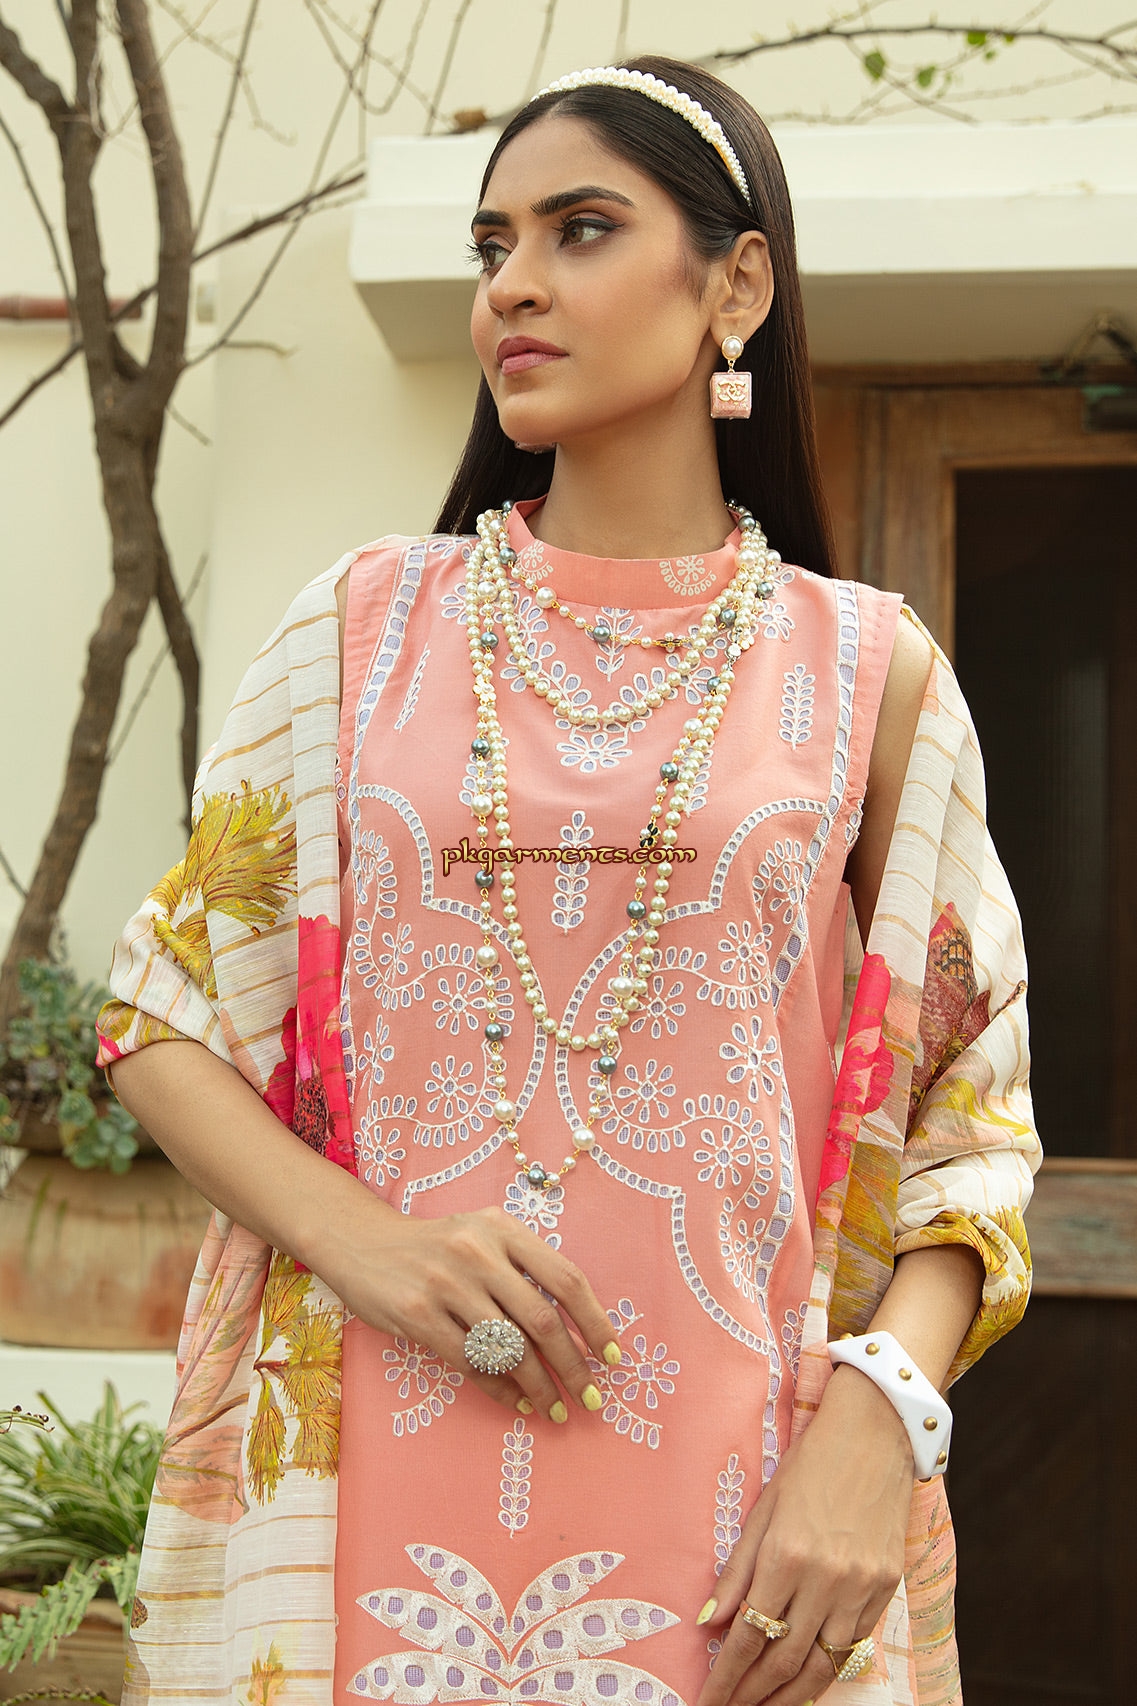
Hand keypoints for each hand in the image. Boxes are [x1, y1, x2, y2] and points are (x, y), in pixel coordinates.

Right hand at [322, 1200, 619, 1421]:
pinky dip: (501, 1390)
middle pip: (542, 1321)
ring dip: (539, 1387)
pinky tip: (517, 1403)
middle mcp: (478, 1252)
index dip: (595, 1322)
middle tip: (589, 1398)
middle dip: (573, 1367)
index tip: (613, 1357)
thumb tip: (576, 1333)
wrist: (363, 1242)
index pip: (566, 1278)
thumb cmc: (437, 1246)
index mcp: (503, 1229)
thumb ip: (524, 1271)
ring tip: (555, 1409)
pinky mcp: (417, 1315)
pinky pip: (471, 1364)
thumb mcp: (483, 1237)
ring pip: (508, 1349)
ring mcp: (446, 1284)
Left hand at [694, 1368, 913, 1705]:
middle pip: (783, 1660)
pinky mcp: (887, 1588)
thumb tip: (709, 1620)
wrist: (876, 1433)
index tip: (708, 1701)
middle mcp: (825, 1579)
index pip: (749, 1635)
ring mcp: (861, 1587)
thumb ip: (738, 1568)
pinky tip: (805, 1679)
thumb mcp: (765, 1508)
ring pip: (821, 1664)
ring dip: (788, 1694)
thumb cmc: (812, 1463)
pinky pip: (853, 1645)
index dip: (726, 1677)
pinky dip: (826, 1668)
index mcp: (786, 1555)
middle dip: (751, 1695)